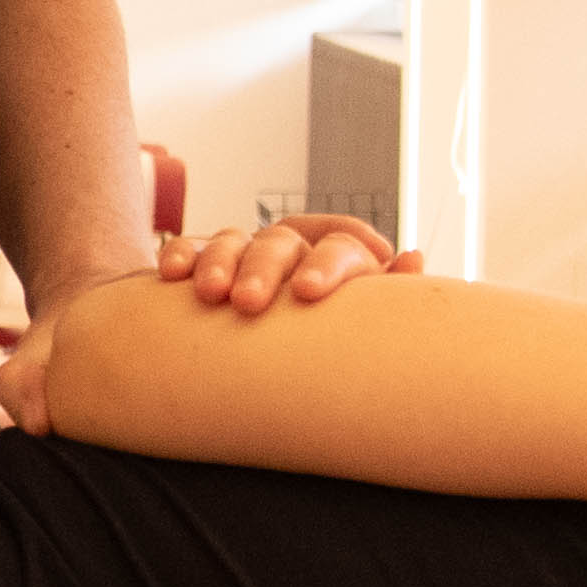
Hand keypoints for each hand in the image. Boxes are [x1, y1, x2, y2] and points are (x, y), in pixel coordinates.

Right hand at [163, 216, 413, 314]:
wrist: (279, 345)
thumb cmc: (336, 335)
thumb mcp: (365, 317)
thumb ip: (389, 291)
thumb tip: (413, 258)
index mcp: (337, 253)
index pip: (340, 241)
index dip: (326, 263)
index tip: (308, 293)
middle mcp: (292, 246)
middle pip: (280, 241)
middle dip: (262, 268)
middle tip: (249, 303)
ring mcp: (247, 251)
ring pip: (232, 240)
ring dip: (219, 262)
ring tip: (211, 294)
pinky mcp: (206, 263)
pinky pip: (191, 249)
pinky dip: (182, 255)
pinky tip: (173, 275)